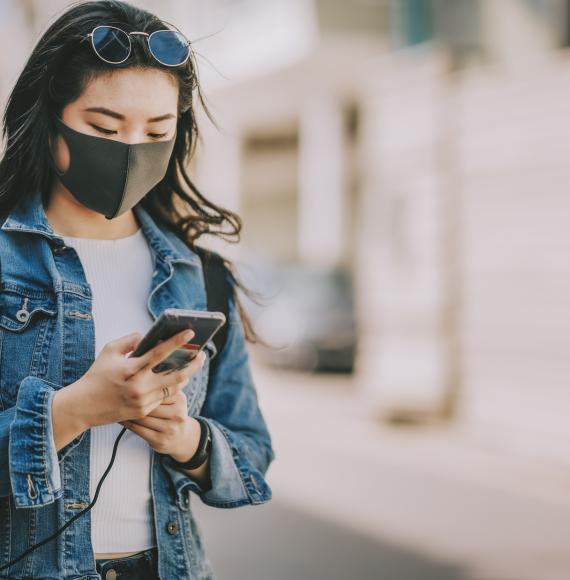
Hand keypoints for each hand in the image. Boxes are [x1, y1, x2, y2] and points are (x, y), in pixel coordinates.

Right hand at [68, 327, 203, 427]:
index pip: (159, 352)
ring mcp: (143, 401)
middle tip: (202, 354)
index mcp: (131, 368)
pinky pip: (164, 397)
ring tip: (191, 365)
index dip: (177, 341)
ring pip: (174, 387)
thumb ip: (130, 340)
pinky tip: (176, 379)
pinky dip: (171, 387)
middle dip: (193, 364)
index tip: (191, 332)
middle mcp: (139, 386)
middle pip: (176, 374)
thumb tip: (148, 336)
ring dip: (185, 376)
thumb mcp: (109, 351)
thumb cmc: (97, 375)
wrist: (83, 407)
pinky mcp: (144, 411)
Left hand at [119, 386, 203, 460]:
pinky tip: (120, 417)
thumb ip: (163, 384)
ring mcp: (170, 428)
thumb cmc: (171, 411)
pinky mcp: (160, 440)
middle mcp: (177, 413)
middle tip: (117, 391)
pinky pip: (138, 430)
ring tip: (115, 403)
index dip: (143, 384)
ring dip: (127, 411)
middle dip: (133, 398)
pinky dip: (127, 423)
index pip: (159, 389)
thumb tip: (146, 363)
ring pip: (142, 417)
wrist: (181, 437)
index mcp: (180, 399)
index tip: (128, 379)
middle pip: (149, 404)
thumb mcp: (173, 397)